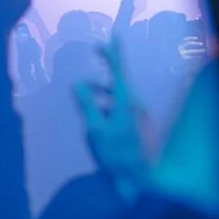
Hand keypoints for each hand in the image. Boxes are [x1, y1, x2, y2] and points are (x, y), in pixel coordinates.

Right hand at [74, 42, 149, 200]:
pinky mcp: (141, 127)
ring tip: (84, 90)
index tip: (113, 36)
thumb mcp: (94, 130)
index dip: (114, 53)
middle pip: (119, 80)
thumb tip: (77, 85)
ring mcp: (141, 117)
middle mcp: (137, 105)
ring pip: (120, 95)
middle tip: (96, 52)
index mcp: (126, 102)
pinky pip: (123, 108)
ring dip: (103, 90)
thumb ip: (86, 105)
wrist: (139, 182)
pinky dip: (109, 105)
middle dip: (104, 68)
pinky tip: (96, 114)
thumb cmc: (114, 156)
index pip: (120, 70)